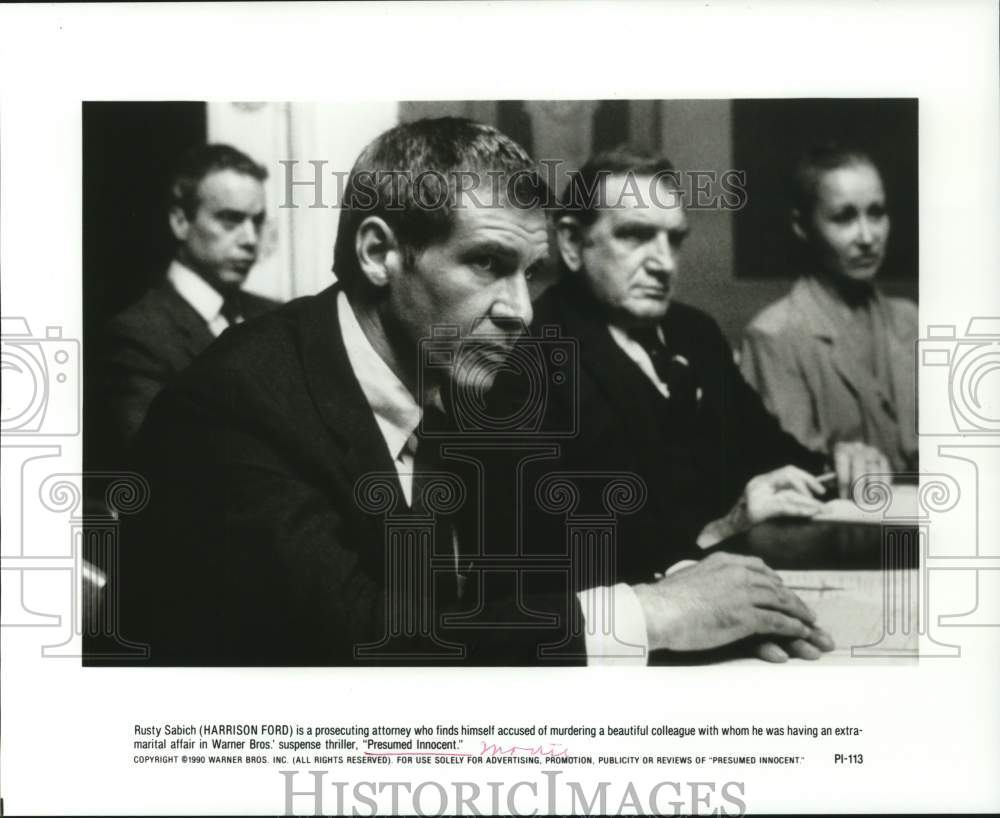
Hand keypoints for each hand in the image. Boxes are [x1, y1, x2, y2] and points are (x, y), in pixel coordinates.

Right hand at [632, 551, 833, 659]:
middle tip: (807, 612)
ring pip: (782, 603)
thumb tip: (704, 585)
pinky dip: (793, 628)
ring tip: (812, 625)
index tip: (784, 589)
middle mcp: (738, 573)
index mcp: (724, 561)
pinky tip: (801, 633)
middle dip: (794, 600)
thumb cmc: (664, 600)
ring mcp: (743, 593)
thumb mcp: (688, 577)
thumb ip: (705, 578)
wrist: (658, 611)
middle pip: (775, 586)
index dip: (775, 581)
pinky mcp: (745, 616)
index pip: (759, 568)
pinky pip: (777, 622)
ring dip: (800, 615)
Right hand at [697, 465, 823, 547]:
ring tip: (822, 510)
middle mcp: (757, 484)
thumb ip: (782, 499)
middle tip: (820, 500)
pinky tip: (812, 513)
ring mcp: (756, 496)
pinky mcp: (757, 510)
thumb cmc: (747, 523)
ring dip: (808, 502)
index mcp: (760, 481)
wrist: (725, 535)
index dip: (806, 478)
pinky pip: (784, 507)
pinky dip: (801, 510)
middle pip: (788, 475)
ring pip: (788, 493)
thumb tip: (810, 501)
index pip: (787, 471)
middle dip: (808, 485)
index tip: (819, 489)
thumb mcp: (766, 506)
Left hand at [832, 441, 891, 498]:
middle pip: (860, 468)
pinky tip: (881, 496)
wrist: (850, 451)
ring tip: (870, 502)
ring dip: (872, 488)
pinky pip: (886, 472)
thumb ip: (831, 479)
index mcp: (842, 449)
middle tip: (859, 502)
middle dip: (859, 487)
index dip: (844, 484)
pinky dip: (884, 485)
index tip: (844, 498)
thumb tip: (833, 495)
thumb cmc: (838, 465)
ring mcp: (872, 452)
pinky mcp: (883, 458)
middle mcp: (858, 448)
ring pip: (874, 470)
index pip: (842, 466)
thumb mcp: (831, 468)